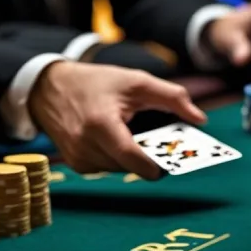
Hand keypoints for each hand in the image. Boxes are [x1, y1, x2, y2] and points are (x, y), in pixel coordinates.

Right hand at [29, 62, 206, 179]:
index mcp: (100, 124)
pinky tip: (119, 140)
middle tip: (163, 144)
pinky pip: (109, 168)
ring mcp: (78, 158)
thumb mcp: (136, 81)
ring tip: (137, 135)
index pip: (131, 157)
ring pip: (121, 169)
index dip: (154, 165)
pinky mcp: (77, 164)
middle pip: (130, 165)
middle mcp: (85, 145)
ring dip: (134, 158)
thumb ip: (172, 97)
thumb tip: (200, 119)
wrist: (50, 88)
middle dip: (149, 157)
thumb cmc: (97, 83)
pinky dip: (119, 158)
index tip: (173, 164)